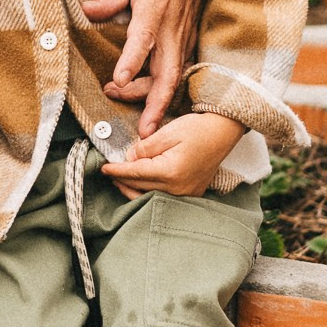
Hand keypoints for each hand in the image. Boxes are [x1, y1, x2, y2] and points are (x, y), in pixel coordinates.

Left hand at [83, 0, 203, 136]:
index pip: (142, 39)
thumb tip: (85, 11)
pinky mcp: (190, 36)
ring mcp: (184, 33)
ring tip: (143, 121)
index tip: (119, 81)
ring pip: (176, 74)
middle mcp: (172, 27)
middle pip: (168, 71)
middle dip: (157, 102)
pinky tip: (157, 105)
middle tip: (144, 129)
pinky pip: (182, 67)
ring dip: (159, 99)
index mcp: (155, 8)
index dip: (131, 62)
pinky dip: (170, 89)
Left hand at [102, 111, 242, 200]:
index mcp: (170, 171)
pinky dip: (148, 192)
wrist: (223, 133)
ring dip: (132, 189)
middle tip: (109, 172)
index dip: (116, 170)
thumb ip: (145, 147)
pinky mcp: (191, 194)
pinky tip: (140, 184)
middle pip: (139, 187)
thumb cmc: (197, 129)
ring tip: (120, 179)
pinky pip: (162, 197)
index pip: (135, 173)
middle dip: (121, 180)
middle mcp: (177, 188)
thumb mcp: (168, 132)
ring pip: (149, 196)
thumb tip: (129, 159)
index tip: (103, 168)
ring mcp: (185, 194)